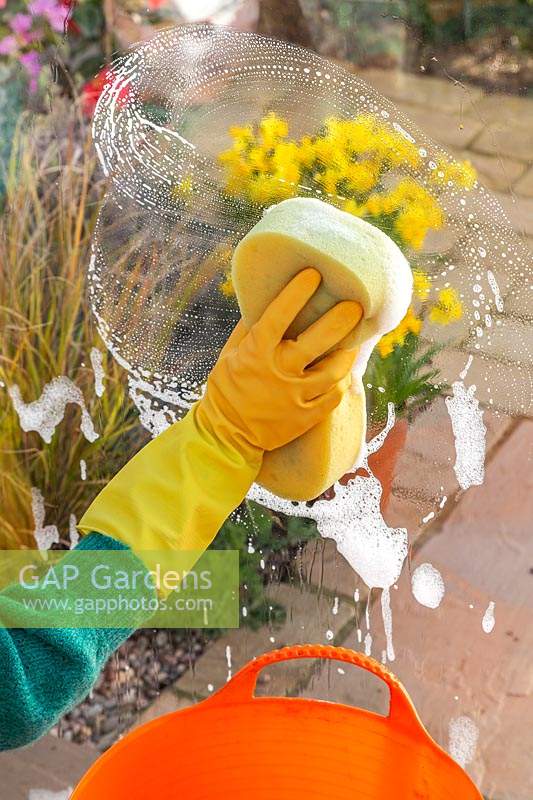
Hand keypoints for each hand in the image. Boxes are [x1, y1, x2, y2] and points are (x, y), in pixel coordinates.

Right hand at [197, 268, 362, 453]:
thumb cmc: (226, 390)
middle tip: (355, 305)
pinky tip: (343, 372)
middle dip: (340, 319)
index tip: (313, 274)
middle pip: (317, 340)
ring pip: (334, 371)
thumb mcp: (228, 356)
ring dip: (347, 353)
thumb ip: (247, 330)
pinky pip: (333, 397)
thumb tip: (262, 301)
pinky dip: (340, 382)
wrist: (227, 436)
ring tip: (353, 341)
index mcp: (256, 352)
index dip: (297, 292)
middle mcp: (278, 372)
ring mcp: (294, 396)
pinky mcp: (305, 417)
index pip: (279, 315)